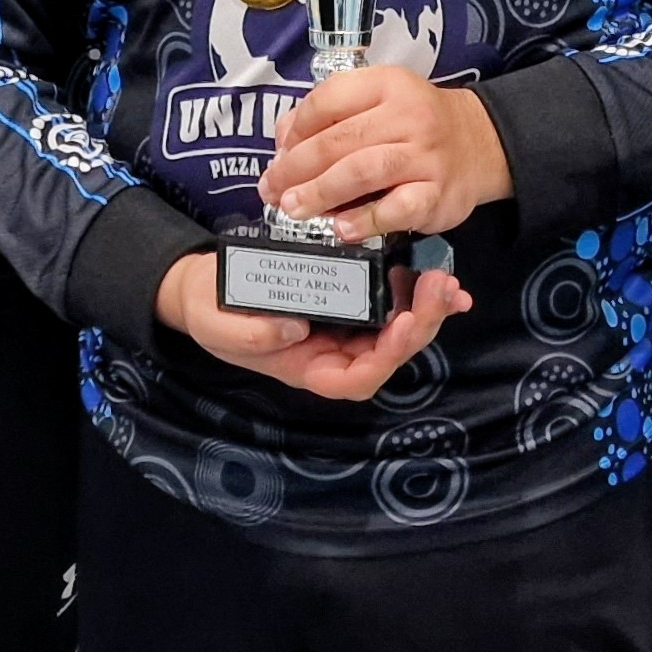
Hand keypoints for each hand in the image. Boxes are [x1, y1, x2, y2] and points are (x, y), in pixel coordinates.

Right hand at [154, 251, 471, 401]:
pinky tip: (435, 272)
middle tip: (440, 286)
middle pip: (390, 351)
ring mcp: (346, 325)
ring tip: (443, 277)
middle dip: (421, 323)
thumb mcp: (217, 326)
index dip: (387, 356)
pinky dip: (414, 288)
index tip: (404, 324)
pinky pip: (388, 296)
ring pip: (398, 325)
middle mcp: (336, 352)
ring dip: (426, 304)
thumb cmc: (212, 312)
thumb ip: (250, 335)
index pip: (358, 379)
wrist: (208, 286)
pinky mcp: (350, 294)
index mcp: (310, 368)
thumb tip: (296, 329)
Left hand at [260, 68, 511, 242]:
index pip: (329, 100)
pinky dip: (365, 220)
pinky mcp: (438, 194)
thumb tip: (283, 141)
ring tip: (294, 208)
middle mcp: (408, 116)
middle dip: (297, 168)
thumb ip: (330, 115)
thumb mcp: (378, 102)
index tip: (278, 153)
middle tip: (273, 189)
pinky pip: (396, 209)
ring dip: (320, 192)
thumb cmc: (416, 125)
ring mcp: (425, 156)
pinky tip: (341, 227)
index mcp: (387, 85)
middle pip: (339, 140)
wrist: (480, 143)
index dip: (296, 129)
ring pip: (363, 171)